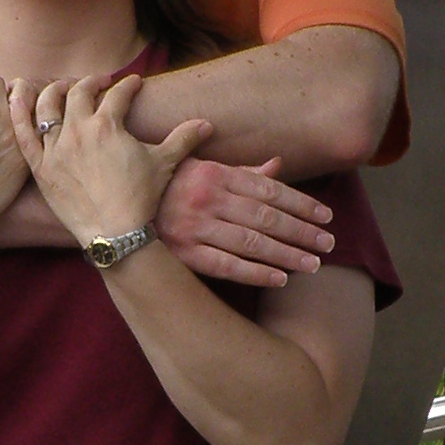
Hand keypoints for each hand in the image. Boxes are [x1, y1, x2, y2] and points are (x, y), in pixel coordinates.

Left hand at [8, 74, 213, 248]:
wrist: (115, 233)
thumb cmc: (140, 197)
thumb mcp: (165, 163)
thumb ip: (183, 138)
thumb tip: (208, 123)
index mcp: (108, 125)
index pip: (118, 94)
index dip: (128, 86)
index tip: (133, 84)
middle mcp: (78, 131)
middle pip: (79, 92)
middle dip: (91, 83)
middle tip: (100, 84)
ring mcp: (55, 148)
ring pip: (47, 105)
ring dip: (55, 90)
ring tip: (64, 89)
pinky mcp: (39, 166)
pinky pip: (22, 132)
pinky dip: (19, 111)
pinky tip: (19, 97)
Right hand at [155, 156, 334, 288]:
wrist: (115, 204)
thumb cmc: (165, 182)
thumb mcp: (202, 166)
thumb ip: (243, 171)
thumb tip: (278, 166)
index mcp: (216, 173)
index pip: (270, 191)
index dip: (302, 204)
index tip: (326, 217)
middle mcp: (208, 199)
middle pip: (266, 218)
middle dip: (302, 232)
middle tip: (329, 244)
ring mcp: (195, 227)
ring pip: (252, 243)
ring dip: (286, 255)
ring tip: (313, 264)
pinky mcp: (183, 253)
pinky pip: (226, 265)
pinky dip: (255, 272)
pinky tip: (281, 278)